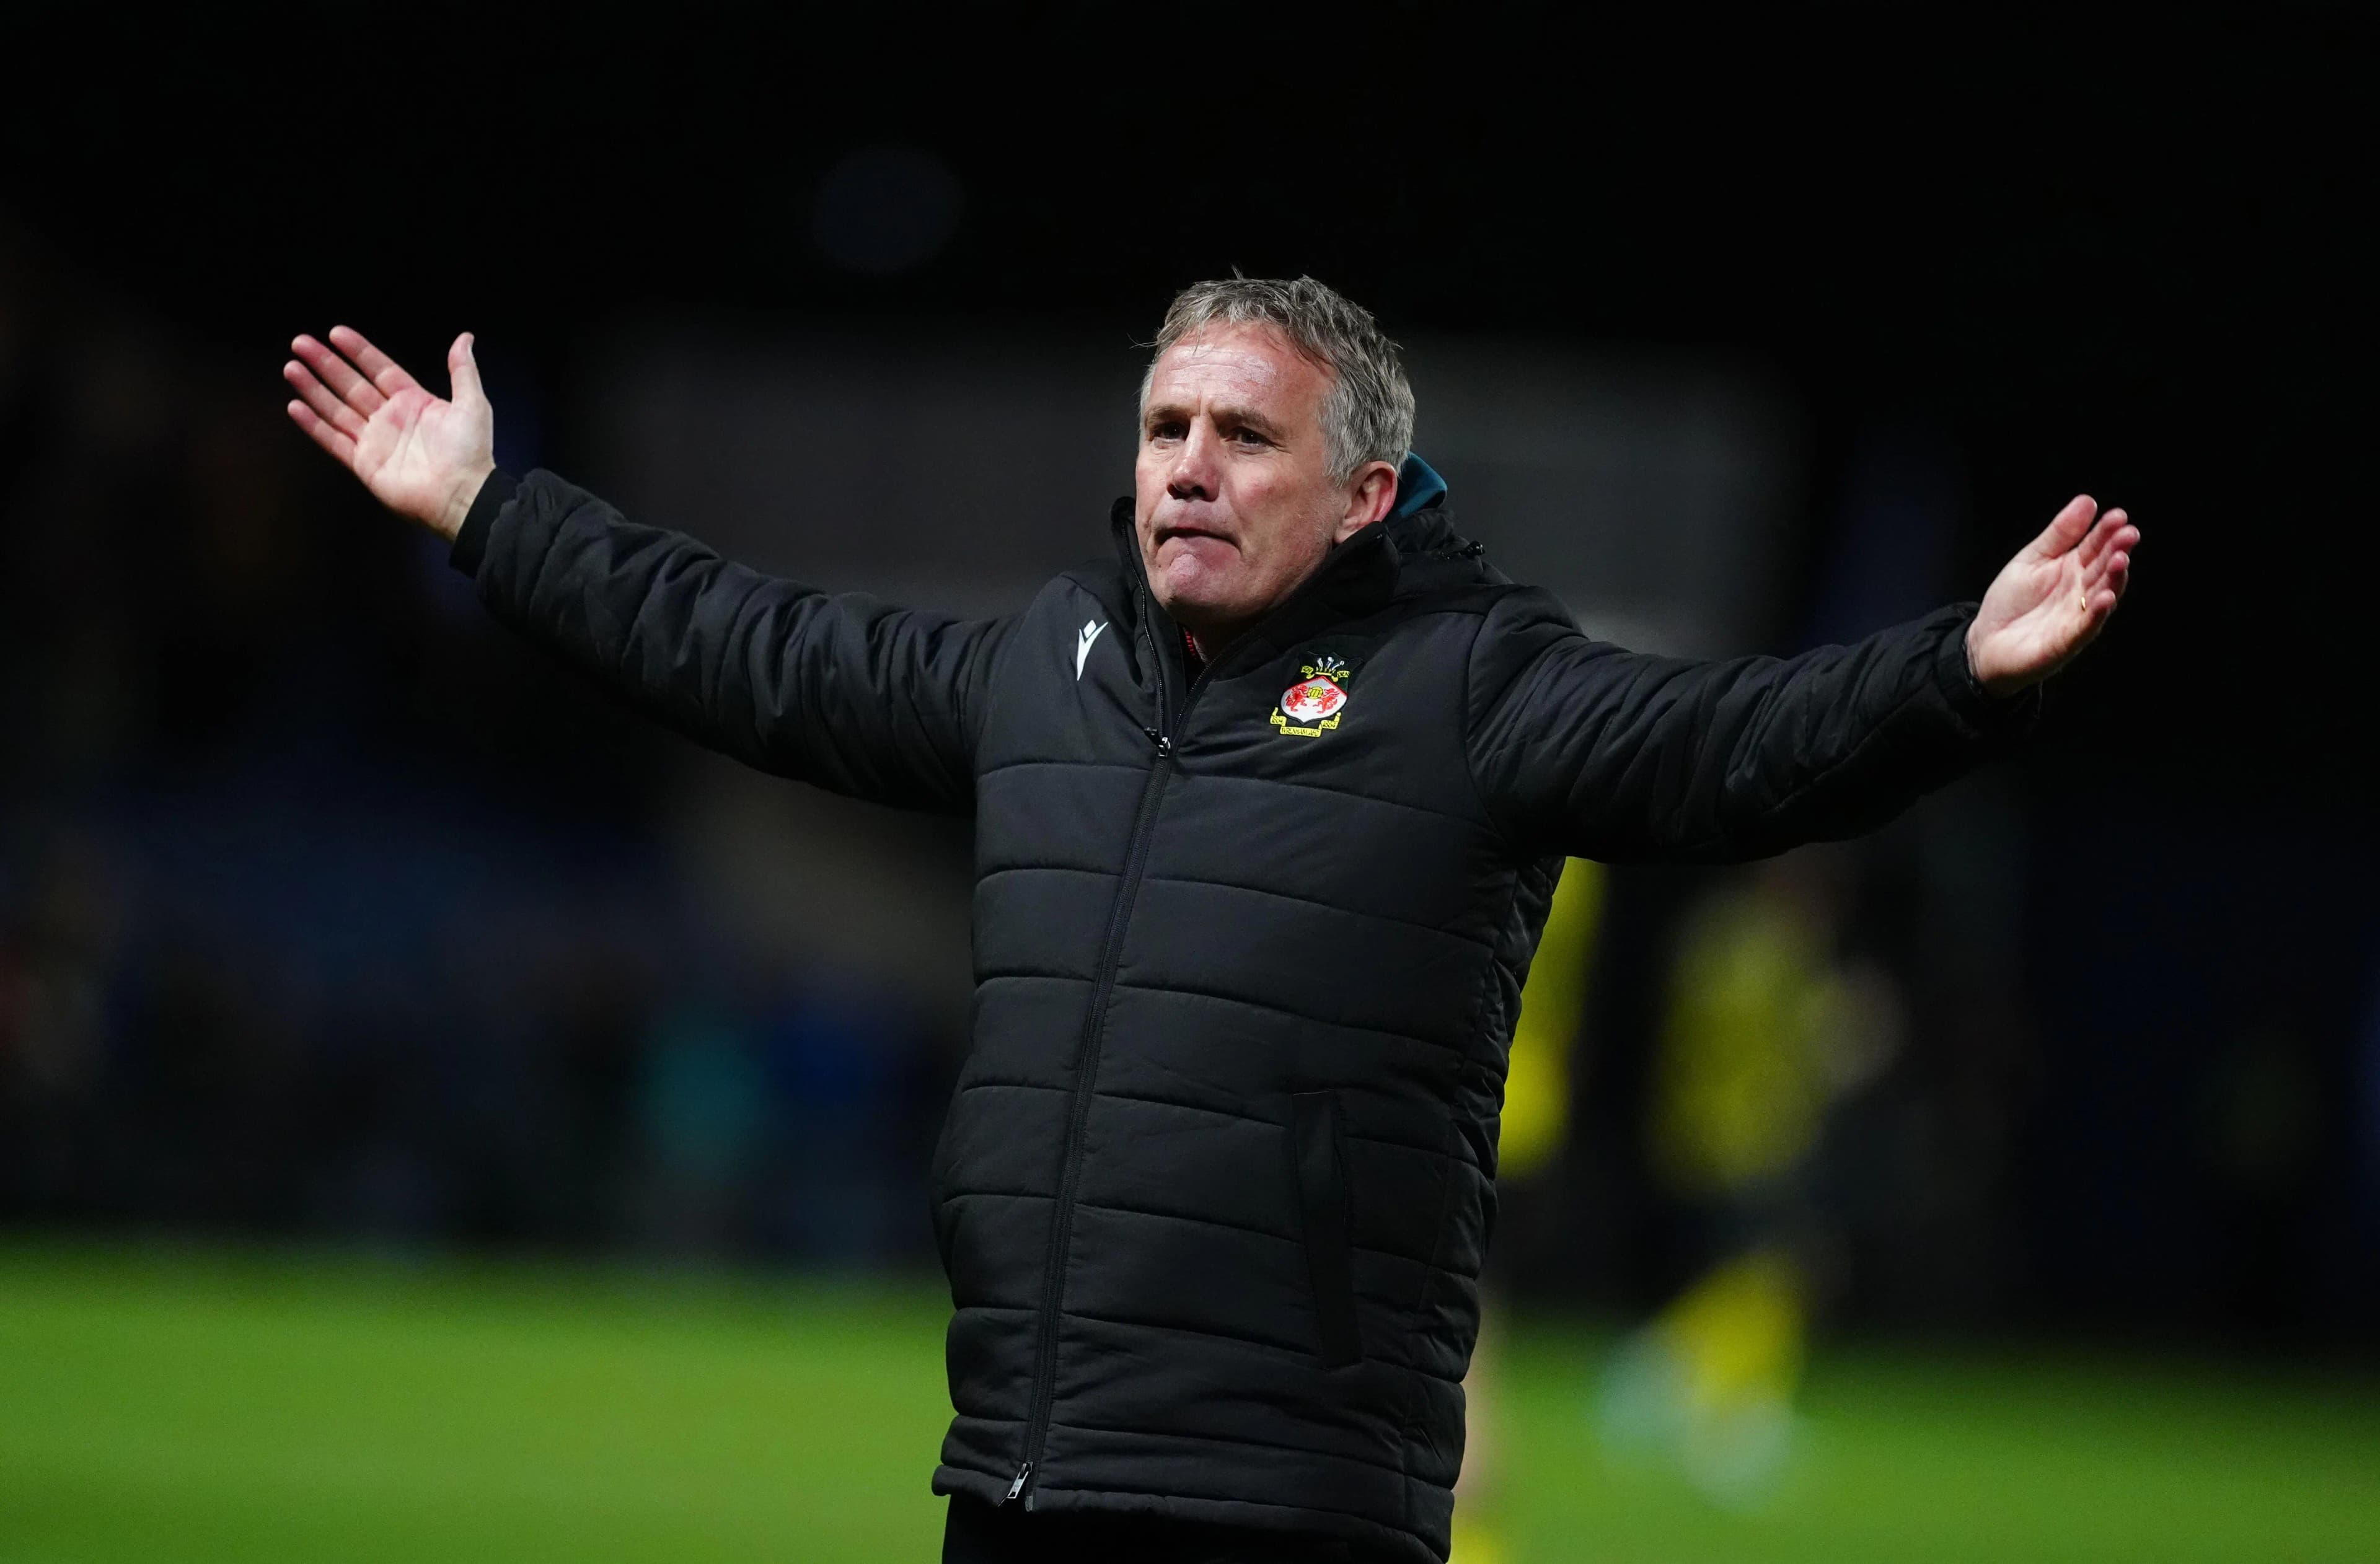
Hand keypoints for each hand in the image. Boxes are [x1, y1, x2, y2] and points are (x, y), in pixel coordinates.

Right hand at [284, 327, 494, 539]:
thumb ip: (463, 370)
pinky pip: (333, 440)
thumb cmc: (471, 452)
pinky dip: (313, 425)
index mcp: (414, 402)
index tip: (335, 332)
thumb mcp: (472, 404)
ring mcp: (375, 441)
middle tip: (300, 343)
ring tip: (291, 367)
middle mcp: (391, 419)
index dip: (358, 351)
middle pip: (351, 385)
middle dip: (325, 364)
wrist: (462, 496)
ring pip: (336, 409)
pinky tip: (295, 407)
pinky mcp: (364, 464)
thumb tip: (465, 337)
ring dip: (313, 388)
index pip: (379, 369)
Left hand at [1965, 495, 2138, 696]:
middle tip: (2128, 533)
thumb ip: (2060, 534)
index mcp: (2074, 568)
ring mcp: (2077, 616)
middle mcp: (2081, 591)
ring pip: (2102, 596)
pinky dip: (2097, 613)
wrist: (1985, 642)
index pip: (2095, 546)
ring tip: (2120, 559)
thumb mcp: (2032, 559)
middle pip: (2104, 568)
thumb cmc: (2011, 601)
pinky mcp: (2067, 641)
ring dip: (2114, 579)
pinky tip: (2105, 597)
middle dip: (2117, 551)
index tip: (2118, 516)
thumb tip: (2087, 501)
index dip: (2107, 532)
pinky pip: (2086, 627)